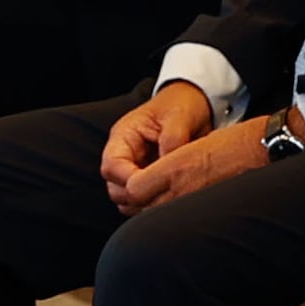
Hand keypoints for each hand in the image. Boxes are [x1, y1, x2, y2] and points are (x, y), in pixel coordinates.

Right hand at [99, 82, 213, 206]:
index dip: (130, 181)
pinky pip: (143, 200)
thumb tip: (168, 168)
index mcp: (124, 136)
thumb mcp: (179, 116)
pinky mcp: (148, 178)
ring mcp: (135, 168)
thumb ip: (172, 140)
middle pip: (115, 188)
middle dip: (137, 196)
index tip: (155, 184)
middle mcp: (124, 154)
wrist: (193, 101)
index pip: (111, 167)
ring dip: (145, 203)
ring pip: (126, 199)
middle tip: (166, 196)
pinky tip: (173, 198)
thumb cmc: (181, 105)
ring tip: (171, 197)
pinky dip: (154, 204)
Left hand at [122, 117, 282, 213]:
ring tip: (155, 200)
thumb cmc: (233, 142)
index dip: (128, 186)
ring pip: (156, 218)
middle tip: (139, 193)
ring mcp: (194, 203)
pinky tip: (176, 209)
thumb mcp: (195, 143)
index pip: (133, 188)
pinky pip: (178, 221)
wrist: (265, 151)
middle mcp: (181, 189)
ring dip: (150, 211)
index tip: (132, 179)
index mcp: (175, 168)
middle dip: (134, 202)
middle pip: (140, 208)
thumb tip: (147, 180)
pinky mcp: (208, 211)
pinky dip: (171, 219)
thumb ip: (169, 163)